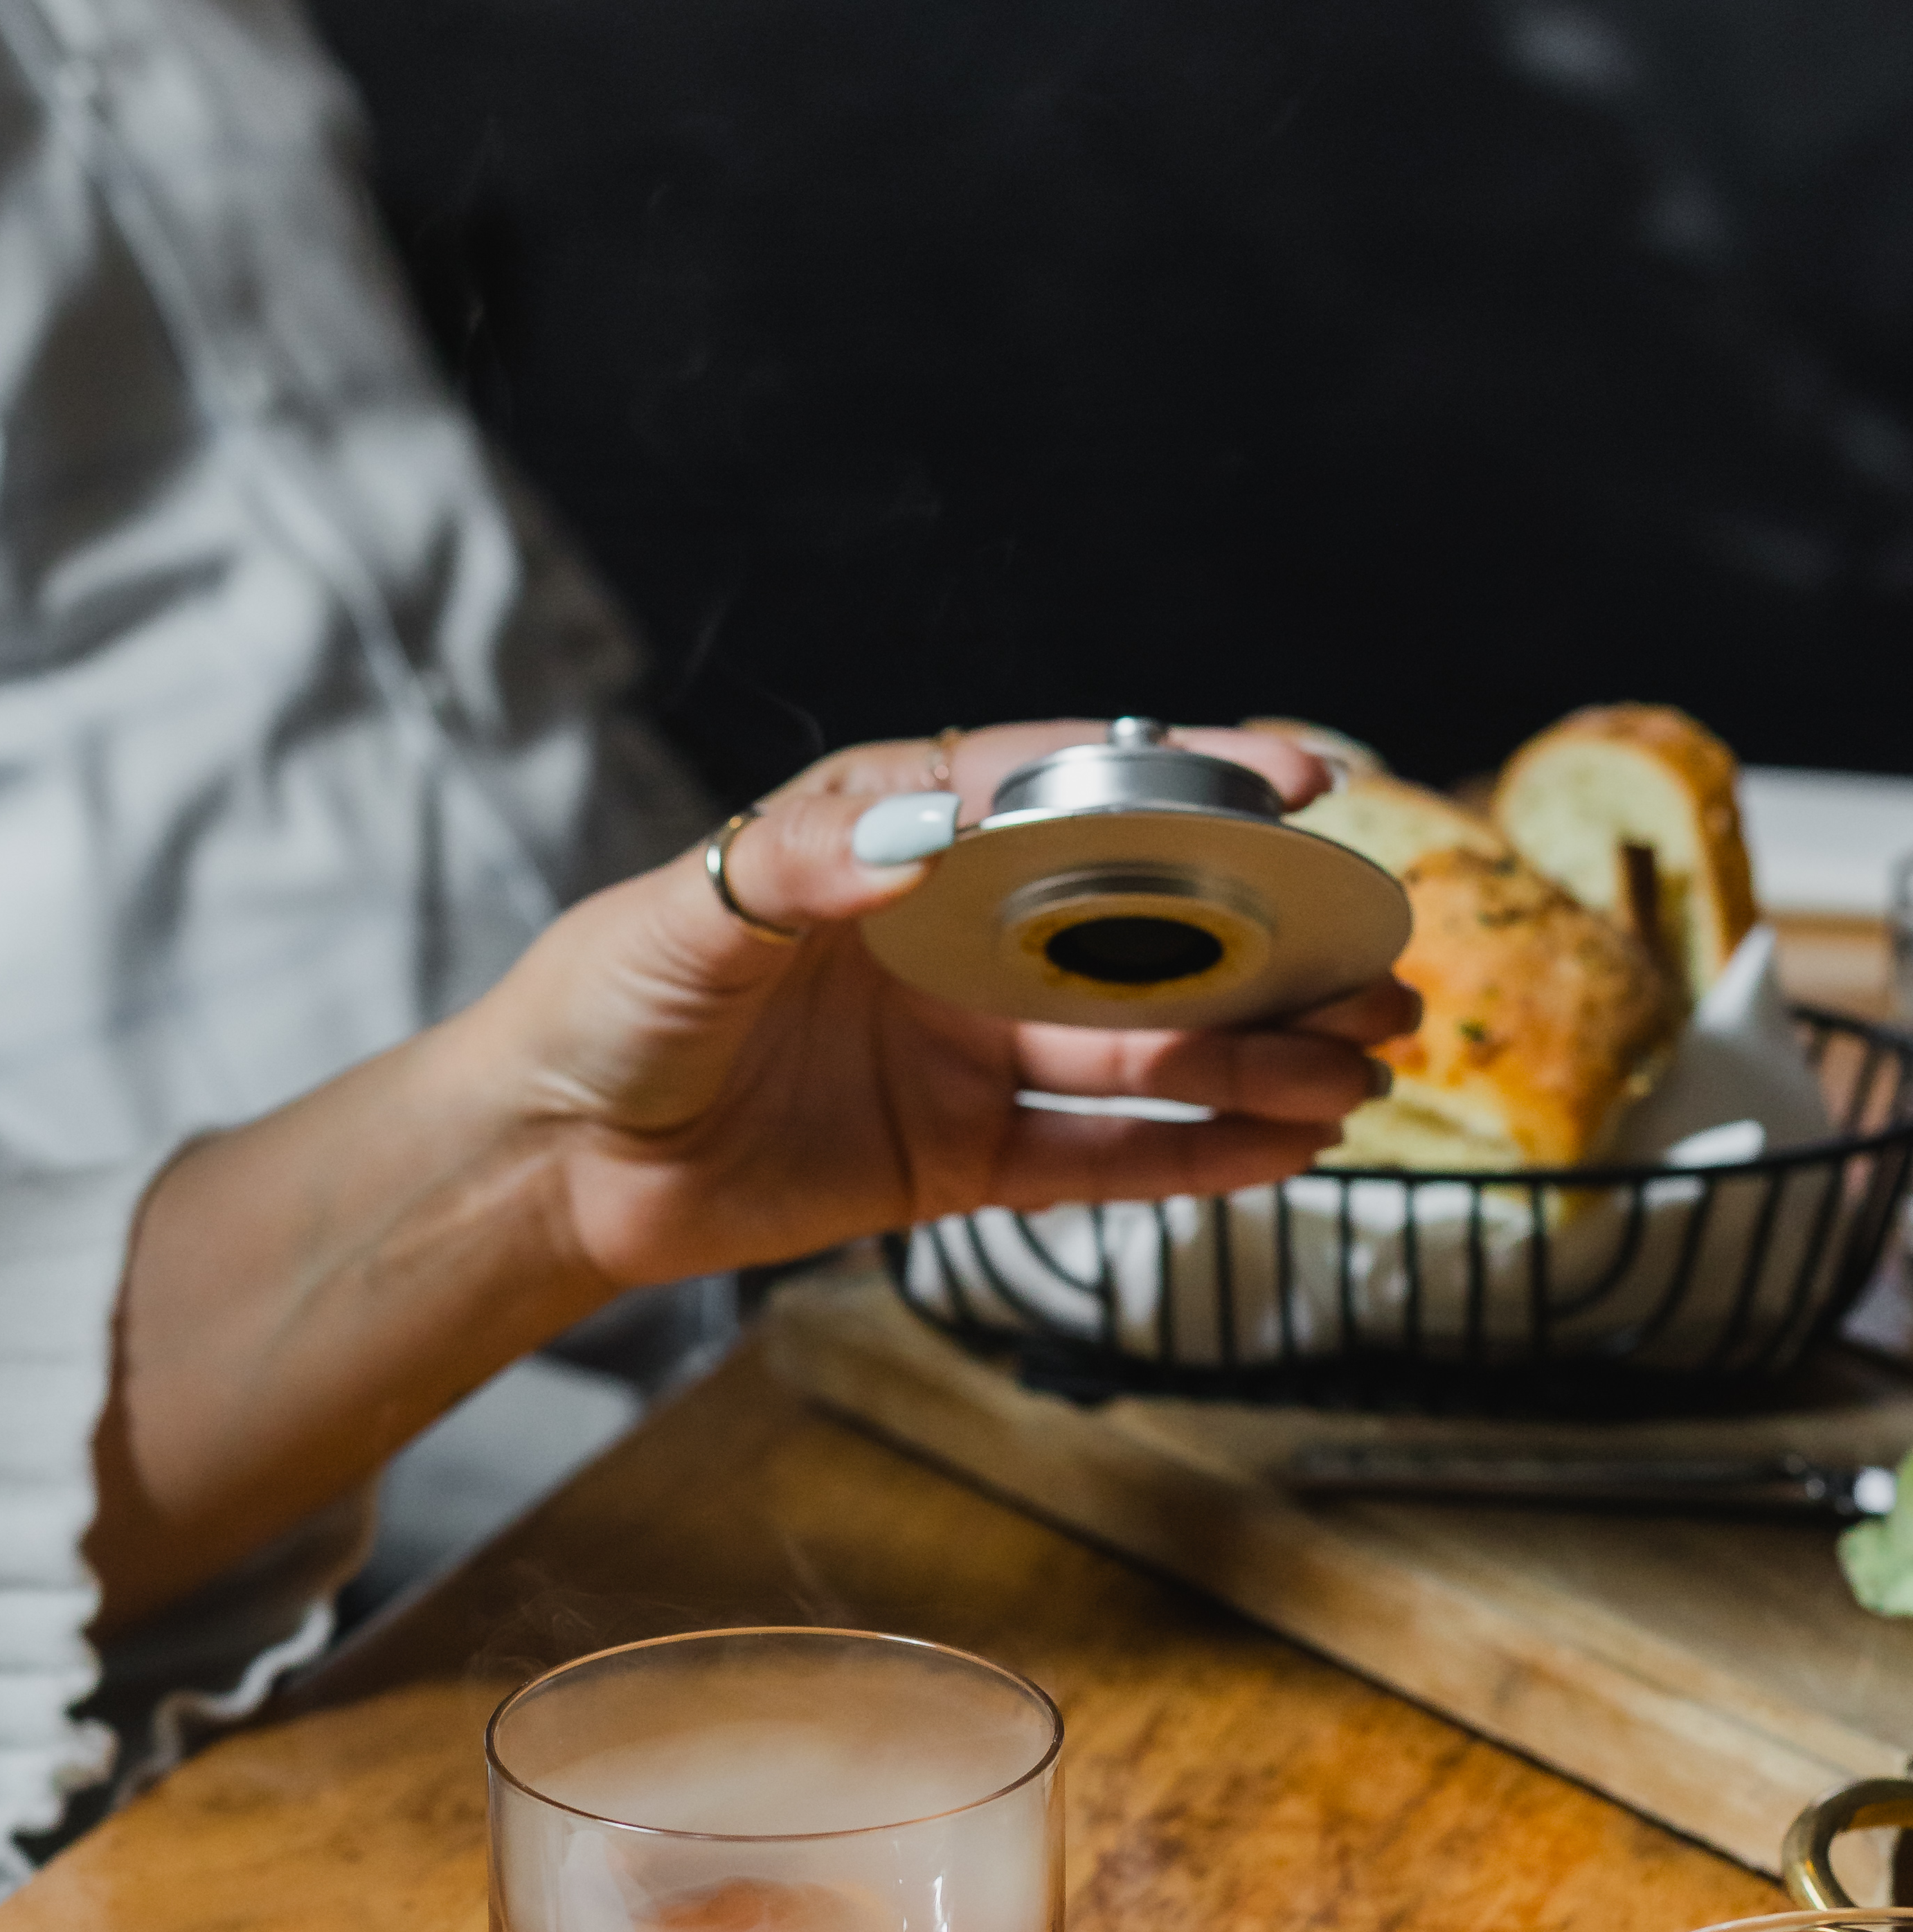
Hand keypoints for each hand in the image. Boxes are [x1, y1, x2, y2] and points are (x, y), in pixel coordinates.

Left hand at [93, 718, 1419, 1624]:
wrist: (548, 1158)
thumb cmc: (602, 1006)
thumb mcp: (685, 920)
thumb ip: (799, 869)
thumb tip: (911, 832)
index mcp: (903, 844)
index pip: (1073, 793)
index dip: (1190, 780)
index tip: (1299, 771)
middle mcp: (960, 940)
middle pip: (1148, 927)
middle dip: (1271, 939)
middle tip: (1382, 955)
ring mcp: (973, 1051)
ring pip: (1151, 1050)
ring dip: (1263, 1053)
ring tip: (1370, 1062)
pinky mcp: (963, 1159)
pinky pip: (1105, 1160)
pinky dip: (1201, 1155)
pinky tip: (1296, 1142)